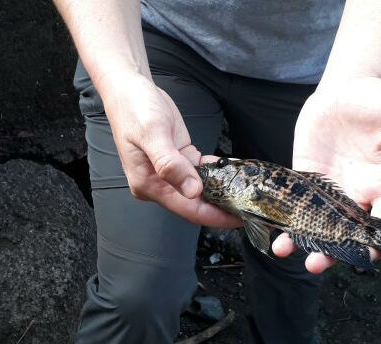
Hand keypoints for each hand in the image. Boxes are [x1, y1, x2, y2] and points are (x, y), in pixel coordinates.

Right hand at [99, 70, 240, 227]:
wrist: (128, 88)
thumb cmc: (134, 109)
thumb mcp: (152, 134)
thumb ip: (171, 164)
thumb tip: (193, 191)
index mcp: (149, 184)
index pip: (187, 209)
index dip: (215, 216)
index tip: (239, 218)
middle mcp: (160, 183)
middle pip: (196, 203)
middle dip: (222, 206)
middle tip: (252, 206)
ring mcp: (170, 172)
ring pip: (201, 188)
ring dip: (223, 190)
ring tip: (249, 192)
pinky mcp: (180, 158)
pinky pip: (202, 171)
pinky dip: (218, 172)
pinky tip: (236, 172)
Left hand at [272, 76, 380, 272]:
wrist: (346, 87)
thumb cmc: (379, 100)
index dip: (379, 243)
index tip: (367, 257)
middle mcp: (356, 192)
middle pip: (347, 232)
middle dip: (333, 251)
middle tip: (316, 263)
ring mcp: (329, 187)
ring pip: (318, 222)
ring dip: (303, 238)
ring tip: (286, 249)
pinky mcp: (305, 176)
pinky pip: (295, 202)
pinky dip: (284, 215)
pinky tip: (271, 228)